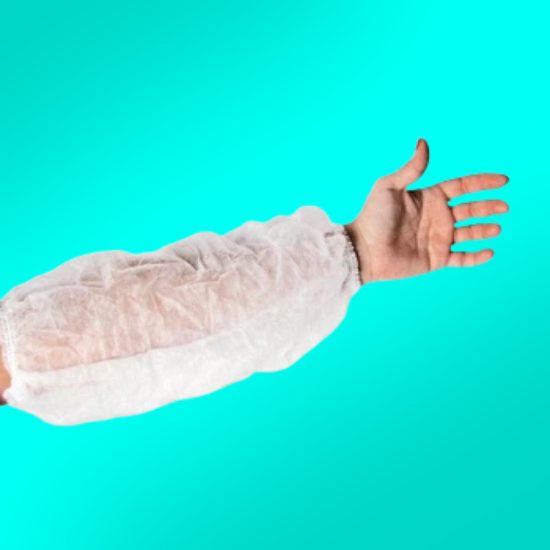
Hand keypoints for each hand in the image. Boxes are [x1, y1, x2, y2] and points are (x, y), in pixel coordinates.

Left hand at [344, 139, 509, 284]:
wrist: (364, 250)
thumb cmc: (372, 217)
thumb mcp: (389, 187)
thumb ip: (411, 168)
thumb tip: (423, 142)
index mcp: (429, 197)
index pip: (462, 186)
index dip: (482, 182)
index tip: (503, 180)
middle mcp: (437, 217)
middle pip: (470, 209)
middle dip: (489, 207)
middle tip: (504, 207)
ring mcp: (438, 238)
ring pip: (469, 233)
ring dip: (484, 230)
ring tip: (496, 228)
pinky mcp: (436, 259)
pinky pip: (462, 258)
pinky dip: (476, 257)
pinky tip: (489, 252)